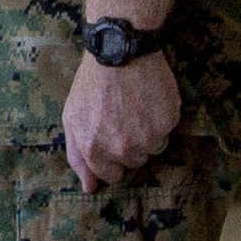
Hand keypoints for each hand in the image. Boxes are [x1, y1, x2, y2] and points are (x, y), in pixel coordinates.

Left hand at [63, 50, 181, 188]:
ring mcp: (148, 136)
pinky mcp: (169, 122)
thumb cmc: (91, 85)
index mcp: (94, 149)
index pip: (111, 175)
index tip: (110, 141)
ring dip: (145, 134)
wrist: (120, 52)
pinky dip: (160, 119)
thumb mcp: (72, 119)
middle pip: (133, 162)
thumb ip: (79, 157)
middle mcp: (122, 148)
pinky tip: (148, 101)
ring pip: (152, 149)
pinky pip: (167, 131)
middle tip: (122, 118)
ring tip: (134, 108)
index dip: (110, 159)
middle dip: (127, 146)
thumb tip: (90, 188)